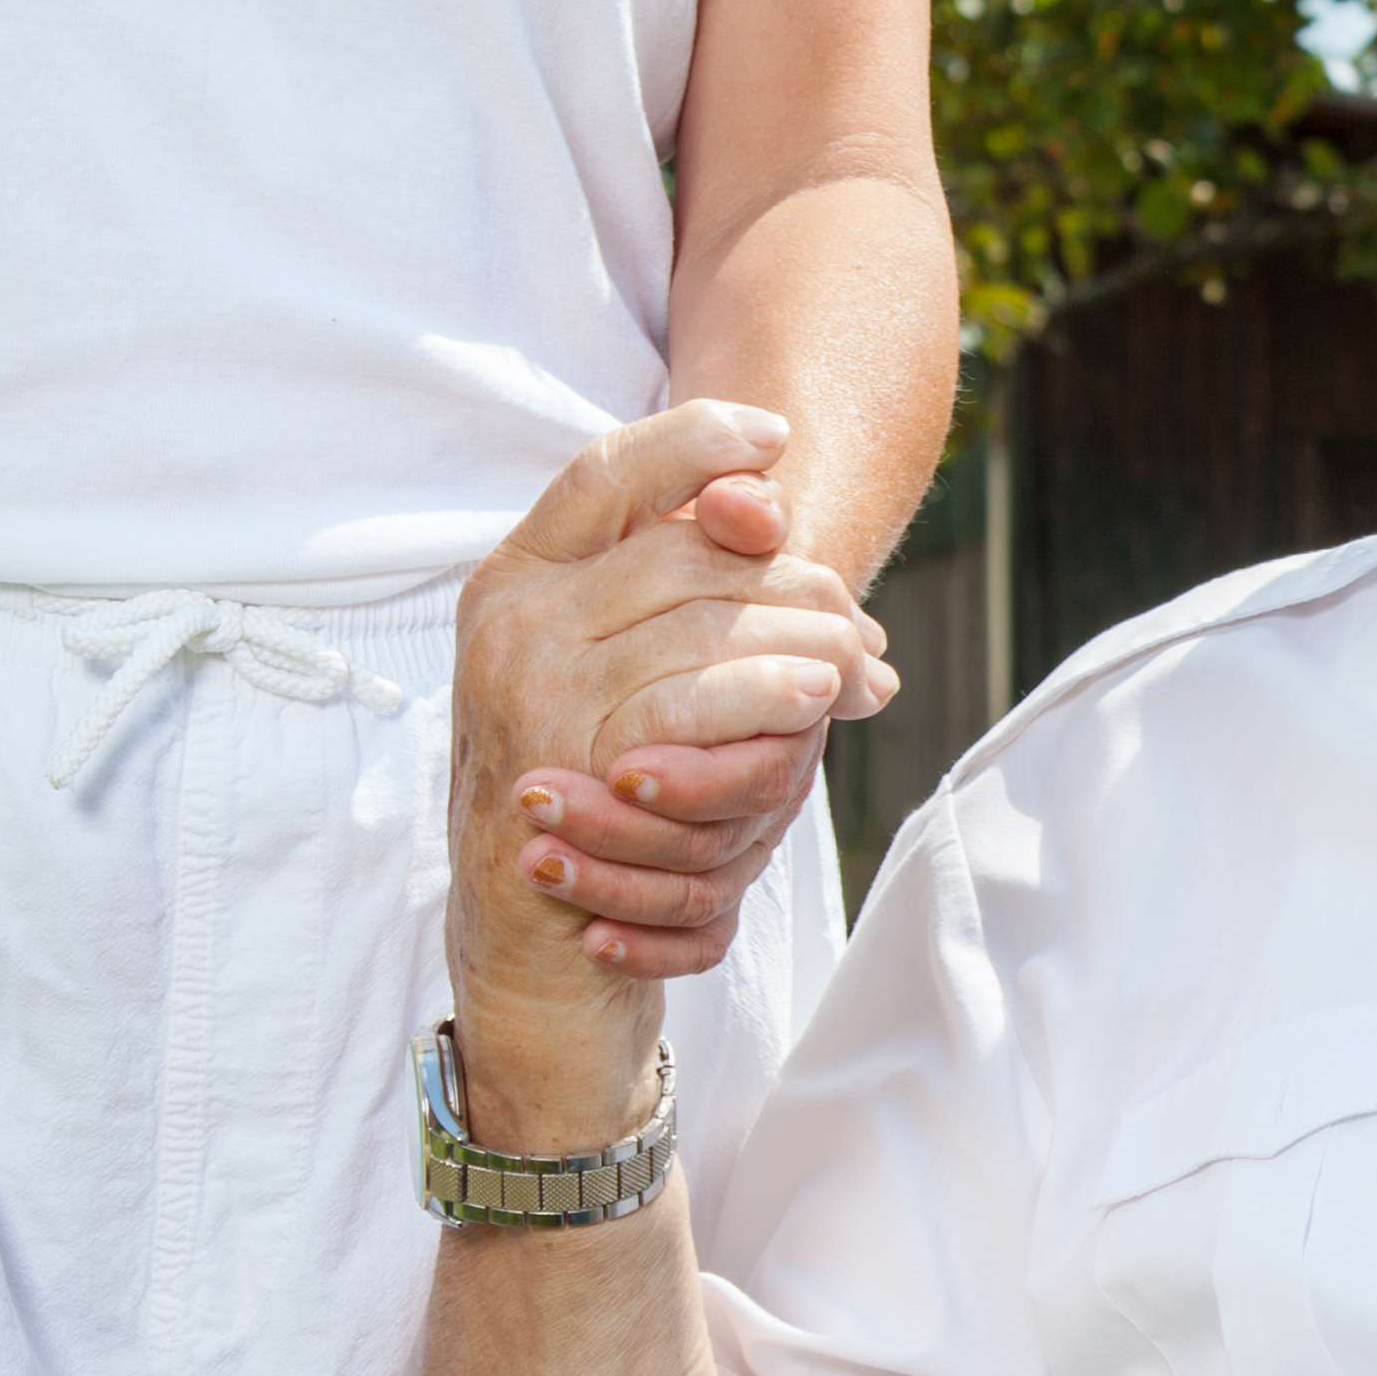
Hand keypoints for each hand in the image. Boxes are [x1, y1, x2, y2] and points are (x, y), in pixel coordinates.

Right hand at [502, 450, 879, 955]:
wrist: (533, 939)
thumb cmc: (595, 796)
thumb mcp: (629, 675)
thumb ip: (687, 591)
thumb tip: (772, 508)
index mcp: (518, 576)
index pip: (607, 470)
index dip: (694, 440)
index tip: (777, 436)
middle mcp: (512, 619)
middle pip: (686, 551)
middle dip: (794, 584)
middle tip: (864, 634)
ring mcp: (529, 688)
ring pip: (703, 620)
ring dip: (803, 643)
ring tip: (858, 673)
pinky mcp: (564, 761)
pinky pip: (687, 701)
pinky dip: (764, 694)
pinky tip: (815, 702)